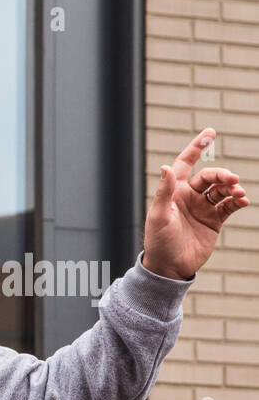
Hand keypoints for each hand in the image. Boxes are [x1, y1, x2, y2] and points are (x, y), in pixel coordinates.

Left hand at [143, 128, 248, 279]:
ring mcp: (203, 208)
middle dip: (222, 175)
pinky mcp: (214, 221)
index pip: (185, 164)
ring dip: (231, 188)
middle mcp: (189, 197)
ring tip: (237, 192)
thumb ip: (164, 192)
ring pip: (222, 190)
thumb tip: (165, 166)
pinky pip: (229, 206)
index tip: (210, 133)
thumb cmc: (158, 242)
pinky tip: (242, 200)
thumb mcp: (158, 216)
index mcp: (174, 192)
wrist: (169, 267)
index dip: (196, 148)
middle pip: (210, 176)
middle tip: (232, 180)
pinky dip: (237, 201)